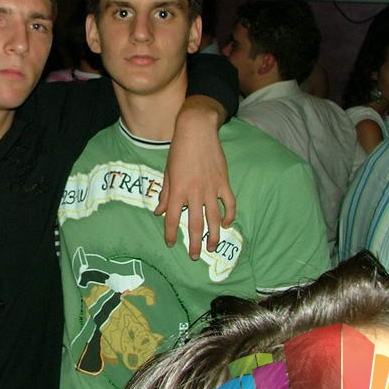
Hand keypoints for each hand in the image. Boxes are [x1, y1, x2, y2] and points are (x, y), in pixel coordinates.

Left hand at [154, 96, 235, 258]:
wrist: (197, 131)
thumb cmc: (178, 150)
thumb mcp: (167, 172)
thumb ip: (165, 194)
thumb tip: (159, 212)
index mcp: (178, 191)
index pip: (173, 219)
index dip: (171, 234)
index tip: (171, 244)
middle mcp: (195, 193)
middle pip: (195, 224)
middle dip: (195, 243)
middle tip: (195, 256)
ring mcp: (211, 189)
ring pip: (214, 218)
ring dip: (213, 235)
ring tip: (212, 247)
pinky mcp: (224, 182)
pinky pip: (229, 204)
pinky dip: (229, 216)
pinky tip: (226, 224)